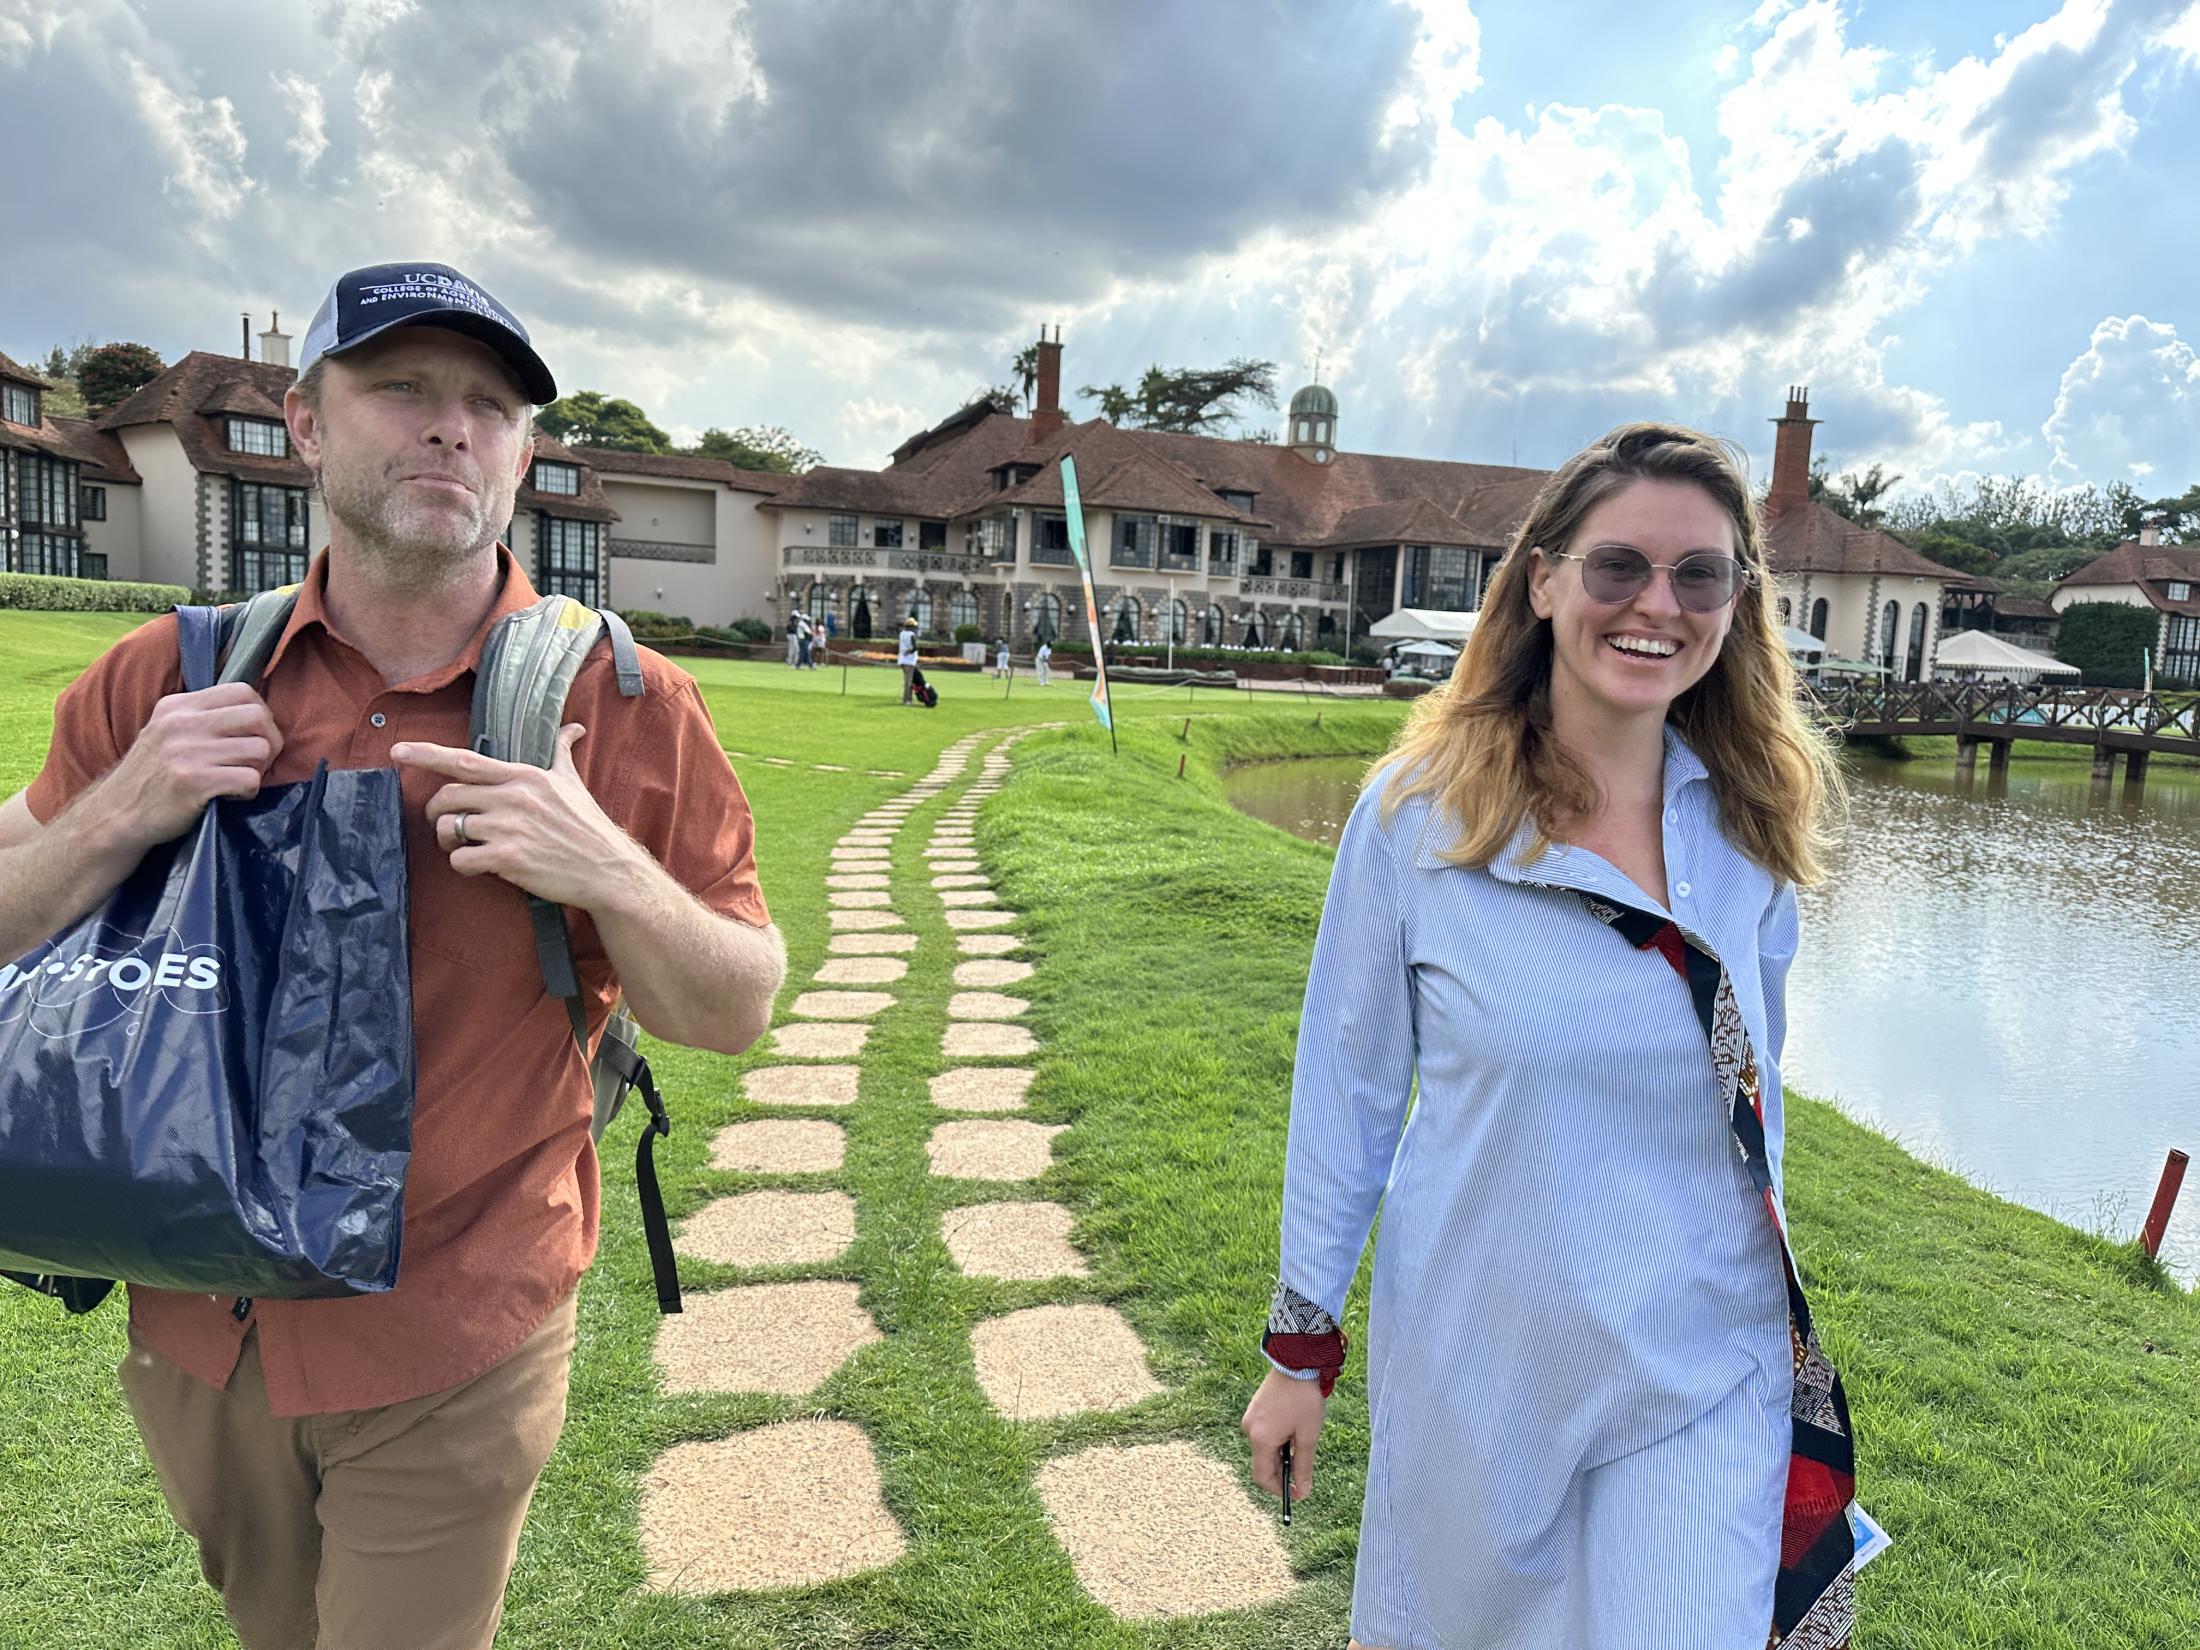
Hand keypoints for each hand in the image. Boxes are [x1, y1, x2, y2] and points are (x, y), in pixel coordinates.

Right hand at [94, 683, 283, 850]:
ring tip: (236, 781)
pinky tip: (229, 796)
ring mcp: (186, 751)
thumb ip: (203, 717)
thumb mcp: (166, 731)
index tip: (252, 737)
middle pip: (258, 716)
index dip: (261, 715)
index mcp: (178, 706)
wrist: (116, 815)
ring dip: (258, 770)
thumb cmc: (153, 776)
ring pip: (260, 749)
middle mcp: (181, 723)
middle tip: (255, 763)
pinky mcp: (194, 782)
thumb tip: (257, 711)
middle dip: (269, 741)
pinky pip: (250, 779)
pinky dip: (248, 791)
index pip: (242, 691)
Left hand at [393, 724, 644, 909]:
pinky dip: (461, 865)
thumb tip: (574, 728)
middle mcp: (513, 798)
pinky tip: (478, 866)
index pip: (465, 760)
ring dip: (447, 840)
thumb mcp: (573, 783)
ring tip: (463, 846)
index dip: (427, 755)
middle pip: (448, 796)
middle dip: (436, 810)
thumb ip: (562, 752)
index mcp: (524, 777)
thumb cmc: (588, 826)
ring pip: (450, 828)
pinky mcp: (508, 859)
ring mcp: (509, 828)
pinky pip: (461, 860)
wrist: (607, 869)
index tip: (398, 752)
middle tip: (444, 822)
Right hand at [1242, 1367, 1326, 1505]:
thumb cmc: (1304, 1400)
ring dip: (1282, 1453)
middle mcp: (1250, 1430)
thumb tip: (1302, 1492)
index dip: (1279, 1490)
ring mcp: (1250, 1418)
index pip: (1262, 1477)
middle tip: (1304, 1469)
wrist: (1295, 1362)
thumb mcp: (1308, 1436)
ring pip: (1265, 1448)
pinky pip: (1264, 1433)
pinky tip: (1294, 1428)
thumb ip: (1303, 1467)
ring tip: (1302, 1439)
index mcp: (1261, 1440)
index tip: (1297, 1493)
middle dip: (1283, 1471)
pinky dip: (1278, 1439)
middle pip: (1263, 1463)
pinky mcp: (1254, 1409)